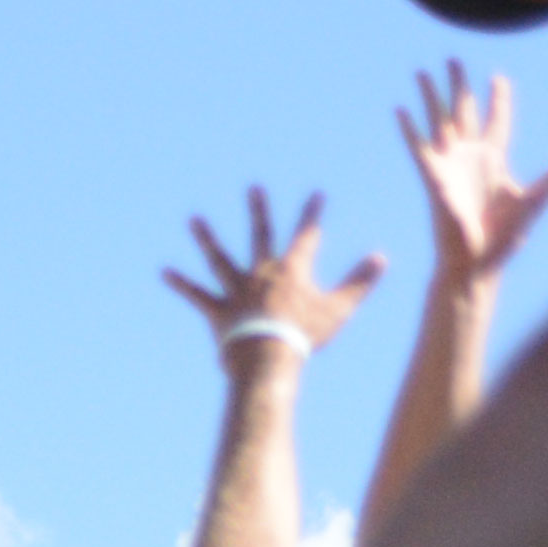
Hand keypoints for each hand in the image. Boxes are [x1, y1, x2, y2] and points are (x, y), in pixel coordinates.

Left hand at [166, 187, 377, 364]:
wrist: (269, 358)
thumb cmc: (306, 335)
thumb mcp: (339, 308)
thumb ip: (360, 281)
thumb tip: (383, 257)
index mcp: (291, 269)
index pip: (306, 234)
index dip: (312, 214)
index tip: (317, 194)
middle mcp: (261, 272)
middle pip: (260, 235)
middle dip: (258, 211)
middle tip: (253, 189)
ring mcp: (237, 290)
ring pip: (220, 259)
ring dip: (207, 239)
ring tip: (194, 220)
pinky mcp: (219, 311)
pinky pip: (198, 295)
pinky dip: (181, 285)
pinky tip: (164, 273)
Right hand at [400, 59, 547, 290]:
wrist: (476, 262)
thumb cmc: (505, 239)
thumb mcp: (536, 202)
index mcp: (495, 160)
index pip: (497, 120)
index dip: (498, 99)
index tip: (498, 78)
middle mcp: (470, 157)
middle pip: (464, 111)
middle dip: (459, 85)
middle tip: (453, 59)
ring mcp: (450, 165)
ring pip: (439, 120)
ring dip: (431, 96)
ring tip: (422, 72)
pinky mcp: (433, 177)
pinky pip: (419, 146)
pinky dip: (409, 128)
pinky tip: (399, 109)